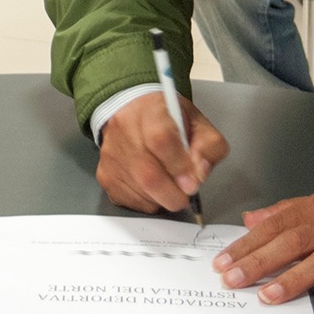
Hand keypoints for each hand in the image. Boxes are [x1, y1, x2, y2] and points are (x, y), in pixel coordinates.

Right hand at [96, 91, 228, 214]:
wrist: (131, 111)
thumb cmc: (168, 118)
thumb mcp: (198, 122)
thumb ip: (209, 146)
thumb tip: (199, 175)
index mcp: (151, 110)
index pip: (161, 140)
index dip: (179, 166)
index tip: (193, 182)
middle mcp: (124, 131)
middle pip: (148, 175)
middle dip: (174, 194)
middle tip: (186, 191)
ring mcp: (112, 156)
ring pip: (141, 193)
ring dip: (163, 198)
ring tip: (169, 181)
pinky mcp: (105, 176)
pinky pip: (132, 202)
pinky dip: (150, 202)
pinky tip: (154, 186)